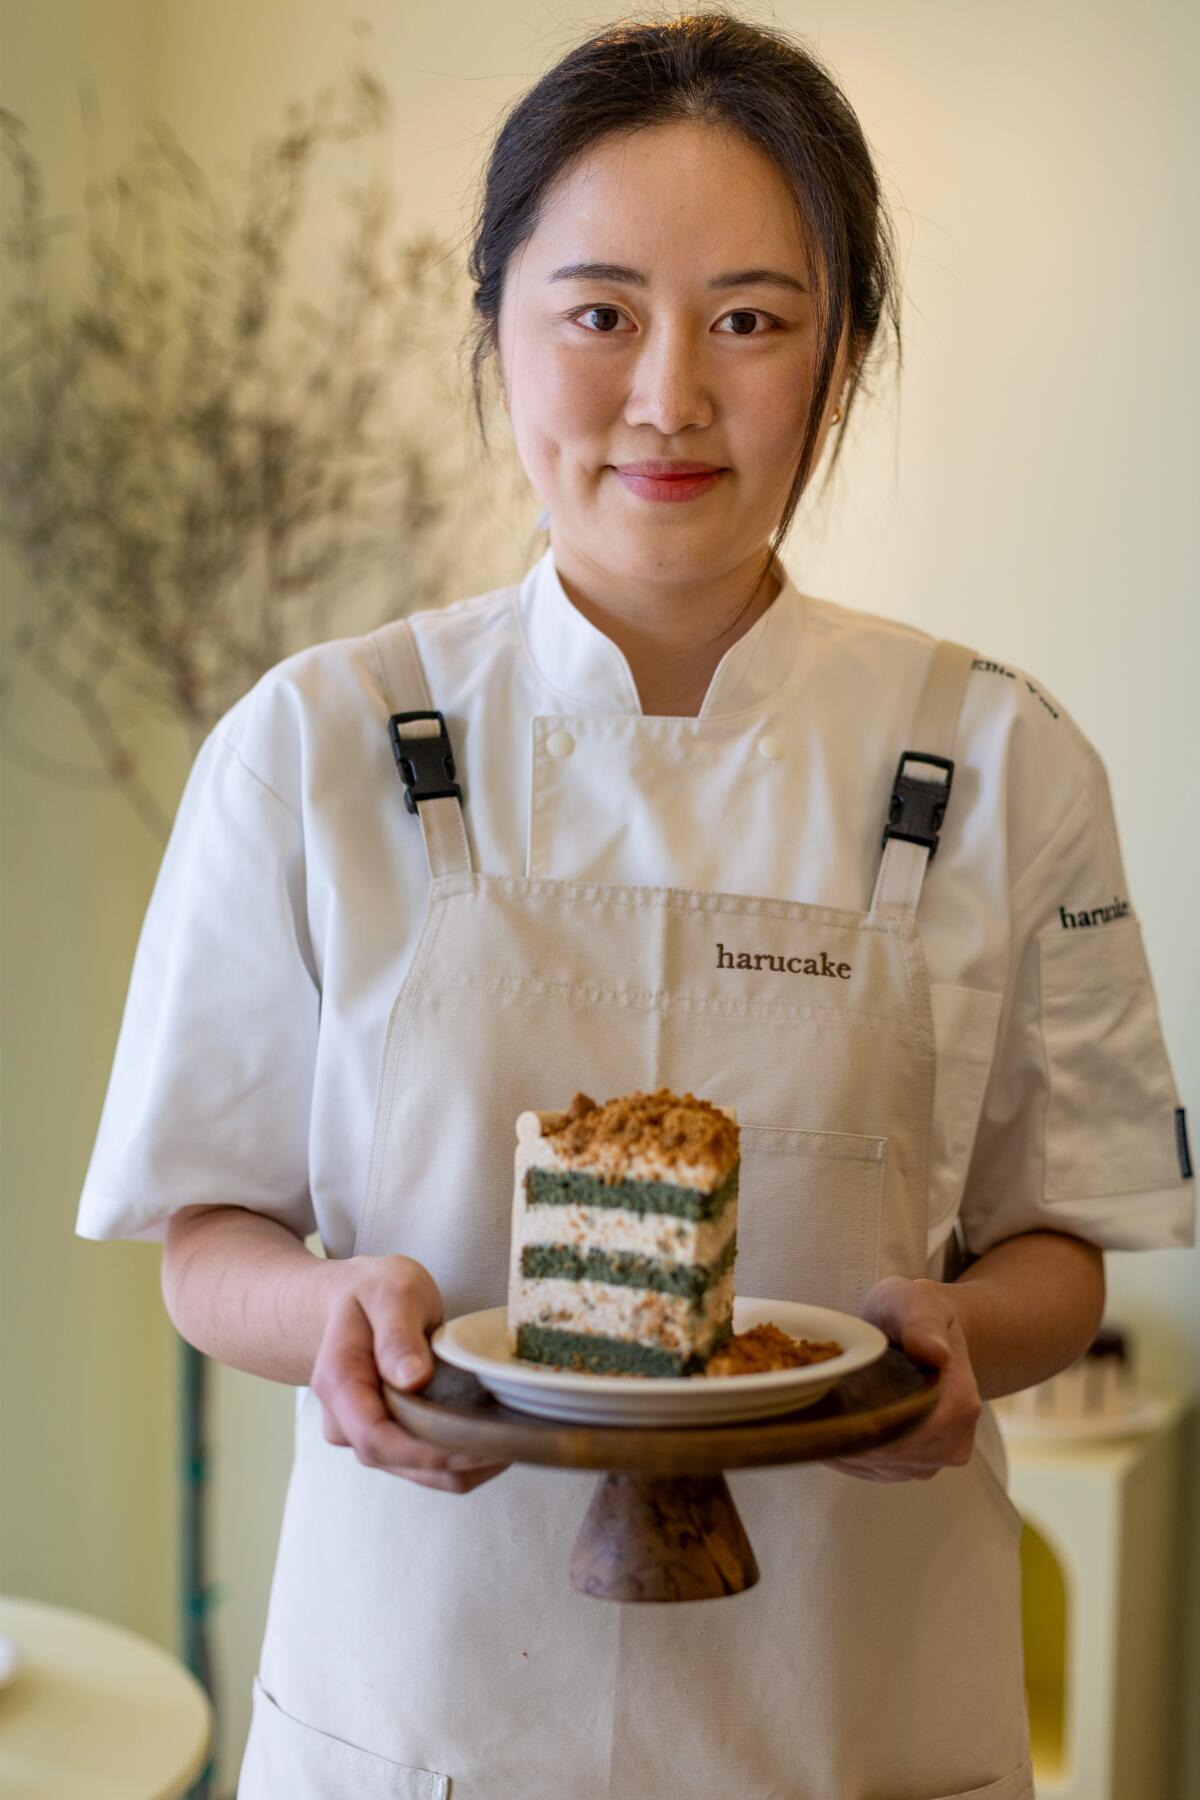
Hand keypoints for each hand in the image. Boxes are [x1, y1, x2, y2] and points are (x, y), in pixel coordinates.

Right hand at [310, 1255, 509, 1493]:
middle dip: (457, 1462)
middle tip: (515, 1443)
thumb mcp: (390, 1291)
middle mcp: (344, 1420)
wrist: (356, 1298)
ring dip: (465, 1466)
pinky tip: (495, 1439)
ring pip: (418, 1472)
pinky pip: (425, 1464)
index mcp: (338, 1383)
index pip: (376, 1438)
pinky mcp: (390, 1438)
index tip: (478, 1444)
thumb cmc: (374, 1290)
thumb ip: (397, 1332)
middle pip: (400, 1462)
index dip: (427, 1452)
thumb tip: (411, 1379)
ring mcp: (365, 1434)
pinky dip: (460, 1459)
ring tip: (514, 1442)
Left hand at [820, 1276, 980, 1482]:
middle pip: (885, 1454)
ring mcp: (935, 1460)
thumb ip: (920, 1323)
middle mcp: (953, 1443)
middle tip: (814, 1399)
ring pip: (874, 1466)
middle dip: (846, 1430)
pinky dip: (847, 1451)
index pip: (901, 1435)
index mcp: (959, 1405)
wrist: (929, 1332)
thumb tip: (933, 1351)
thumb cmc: (915, 1313)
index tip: (825, 1400)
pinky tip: (833, 1422)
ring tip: (823, 1407)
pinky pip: (872, 1470)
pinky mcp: (916, 1468)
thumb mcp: (912, 1303)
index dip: (859, 1422)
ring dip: (843, 1442)